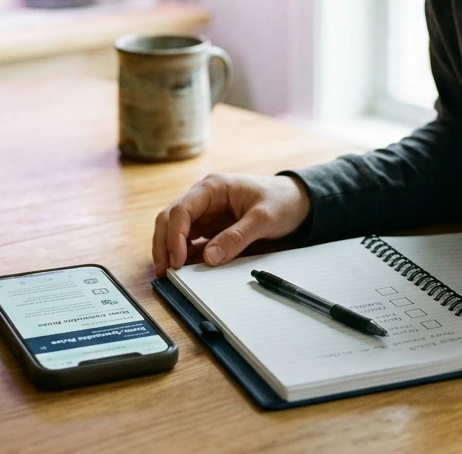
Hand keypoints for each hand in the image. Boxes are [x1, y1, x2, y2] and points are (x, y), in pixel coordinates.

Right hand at [152, 173, 310, 276]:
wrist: (297, 201)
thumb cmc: (281, 201)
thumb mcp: (263, 219)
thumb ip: (237, 237)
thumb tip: (210, 258)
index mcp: (213, 187)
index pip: (182, 210)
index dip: (175, 236)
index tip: (177, 260)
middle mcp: (203, 198)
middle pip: (170, 219)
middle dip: (164, 244)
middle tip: (165, 271)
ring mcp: (205, 213)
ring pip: (175, 231)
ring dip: (170, 251)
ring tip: (170, 274)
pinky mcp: (210, 227)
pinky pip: (191, 241)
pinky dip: (184, 255)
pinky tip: (184, 270)